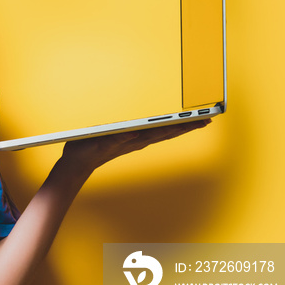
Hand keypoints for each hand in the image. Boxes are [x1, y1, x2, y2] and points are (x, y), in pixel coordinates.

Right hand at [60, 119, 210, 177]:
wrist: (77, 165)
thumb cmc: (86, 152)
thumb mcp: (99, 143)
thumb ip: (116, 138)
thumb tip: (134, 134)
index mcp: (133, 139)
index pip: (163, 130)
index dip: (182, 124)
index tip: (199, 119)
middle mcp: (137, 141)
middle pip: (168, 132)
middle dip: (187, 125)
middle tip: (207, 119)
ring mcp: (134, 142)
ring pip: (162, 134)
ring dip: (179, 128)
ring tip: (194, 122)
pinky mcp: (128, 141)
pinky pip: (152, 135)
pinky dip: (164, 130)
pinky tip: (170, 128)